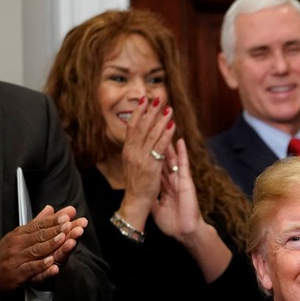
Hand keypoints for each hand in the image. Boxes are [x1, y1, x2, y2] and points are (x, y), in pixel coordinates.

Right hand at [0, 205, 87, 293]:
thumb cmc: (5, 254)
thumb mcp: (19, 235)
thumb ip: (38, 223)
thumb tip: (51, 209)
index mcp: (20, 233)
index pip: (39, 225)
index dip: (54, 220)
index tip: (67, 215)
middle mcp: (18, 243)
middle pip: (40, 235)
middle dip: (57, 229)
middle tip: (71, 224)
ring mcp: (17, 258)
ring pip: (37, 250)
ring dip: (52, 244)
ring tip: (64, 238)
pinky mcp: (18, 273)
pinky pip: (31, 268)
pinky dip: (41, 265)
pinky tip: (51, 262)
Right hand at [118, 96, 174, 229]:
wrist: (136, 201)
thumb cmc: (137, 184)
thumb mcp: (133, 164)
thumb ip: (135, 151)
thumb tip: (139, 138)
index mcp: (127, 151)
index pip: (131, 127)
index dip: (138, 112)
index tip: (143, 100)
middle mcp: (132, 152)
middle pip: (141, 127)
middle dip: (149, 111)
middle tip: (157, 98)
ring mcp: (141, 158)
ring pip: (150, 134)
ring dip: (160, 120)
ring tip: (168, 108)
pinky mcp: (151, 166)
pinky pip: (159, 147)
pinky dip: (166, 135)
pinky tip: (172, 126)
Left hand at [153, 139, 232, 282]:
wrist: (184, 232)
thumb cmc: (172, 223)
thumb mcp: (157, 209)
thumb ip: (152, 199)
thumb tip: (144, 195)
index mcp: (163, 184)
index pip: (154, 162)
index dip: (148, 150)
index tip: (143, 137)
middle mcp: (170, 178)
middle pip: (161, 154)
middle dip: (157, 139)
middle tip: (153, 124)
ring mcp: (178, 179)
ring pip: (171, 156)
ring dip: (168, 141)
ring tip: (166, 125)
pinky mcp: (185, 183)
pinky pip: (182, 165)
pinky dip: (181, 153)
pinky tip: (179, 141)